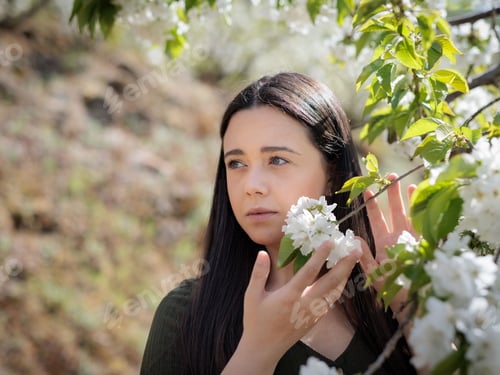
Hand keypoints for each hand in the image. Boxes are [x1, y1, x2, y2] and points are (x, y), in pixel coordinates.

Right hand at [222, 241, 360, 373]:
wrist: (264, 349)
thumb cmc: (256, 320)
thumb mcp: (251, 295)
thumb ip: (258, 273)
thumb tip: (262, 253)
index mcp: (289, 296)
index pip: (308, 272)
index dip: (320, 256)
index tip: (330, 242)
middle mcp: (305, 304)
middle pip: (330, 282)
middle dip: (344, 265)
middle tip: (355, 250)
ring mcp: (312, 314)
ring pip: (334, 292)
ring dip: (345, 276)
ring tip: (353, 261)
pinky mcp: (315, 320)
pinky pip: (331, 302)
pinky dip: (339, 288)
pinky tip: (342, 279)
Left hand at [359, 174, 415, 314]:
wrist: (412, 304)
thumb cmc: (391, 292)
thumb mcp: (375, 275)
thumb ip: (365, 258)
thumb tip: (354, 239)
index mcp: (382, 244)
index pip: (375, 220)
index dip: (371, 206)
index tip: (366, 191)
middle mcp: (396, 238)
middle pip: (392, 212)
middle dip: (390, 195)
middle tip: (388, 176)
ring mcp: (412, 240)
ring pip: (409, 215)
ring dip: (407, 199)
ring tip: (405, 182)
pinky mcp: (425, 244)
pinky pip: (424, 224)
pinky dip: (423, 210)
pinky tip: (421, 196)